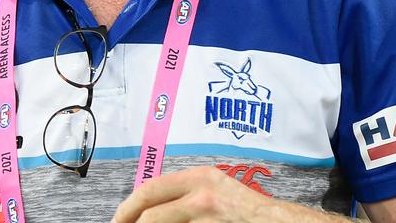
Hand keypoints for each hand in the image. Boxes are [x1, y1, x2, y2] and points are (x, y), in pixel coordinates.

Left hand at [112, 166, 276, 222]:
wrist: (278, 222)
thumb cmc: (246, 209)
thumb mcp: (214, 189)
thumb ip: (184, 194)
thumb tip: (148, 210)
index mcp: (199, 177)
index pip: (150, 190)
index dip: (127, 207)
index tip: (117, 219)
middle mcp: (202, 194)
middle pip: (150, 215)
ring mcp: (208, 217)